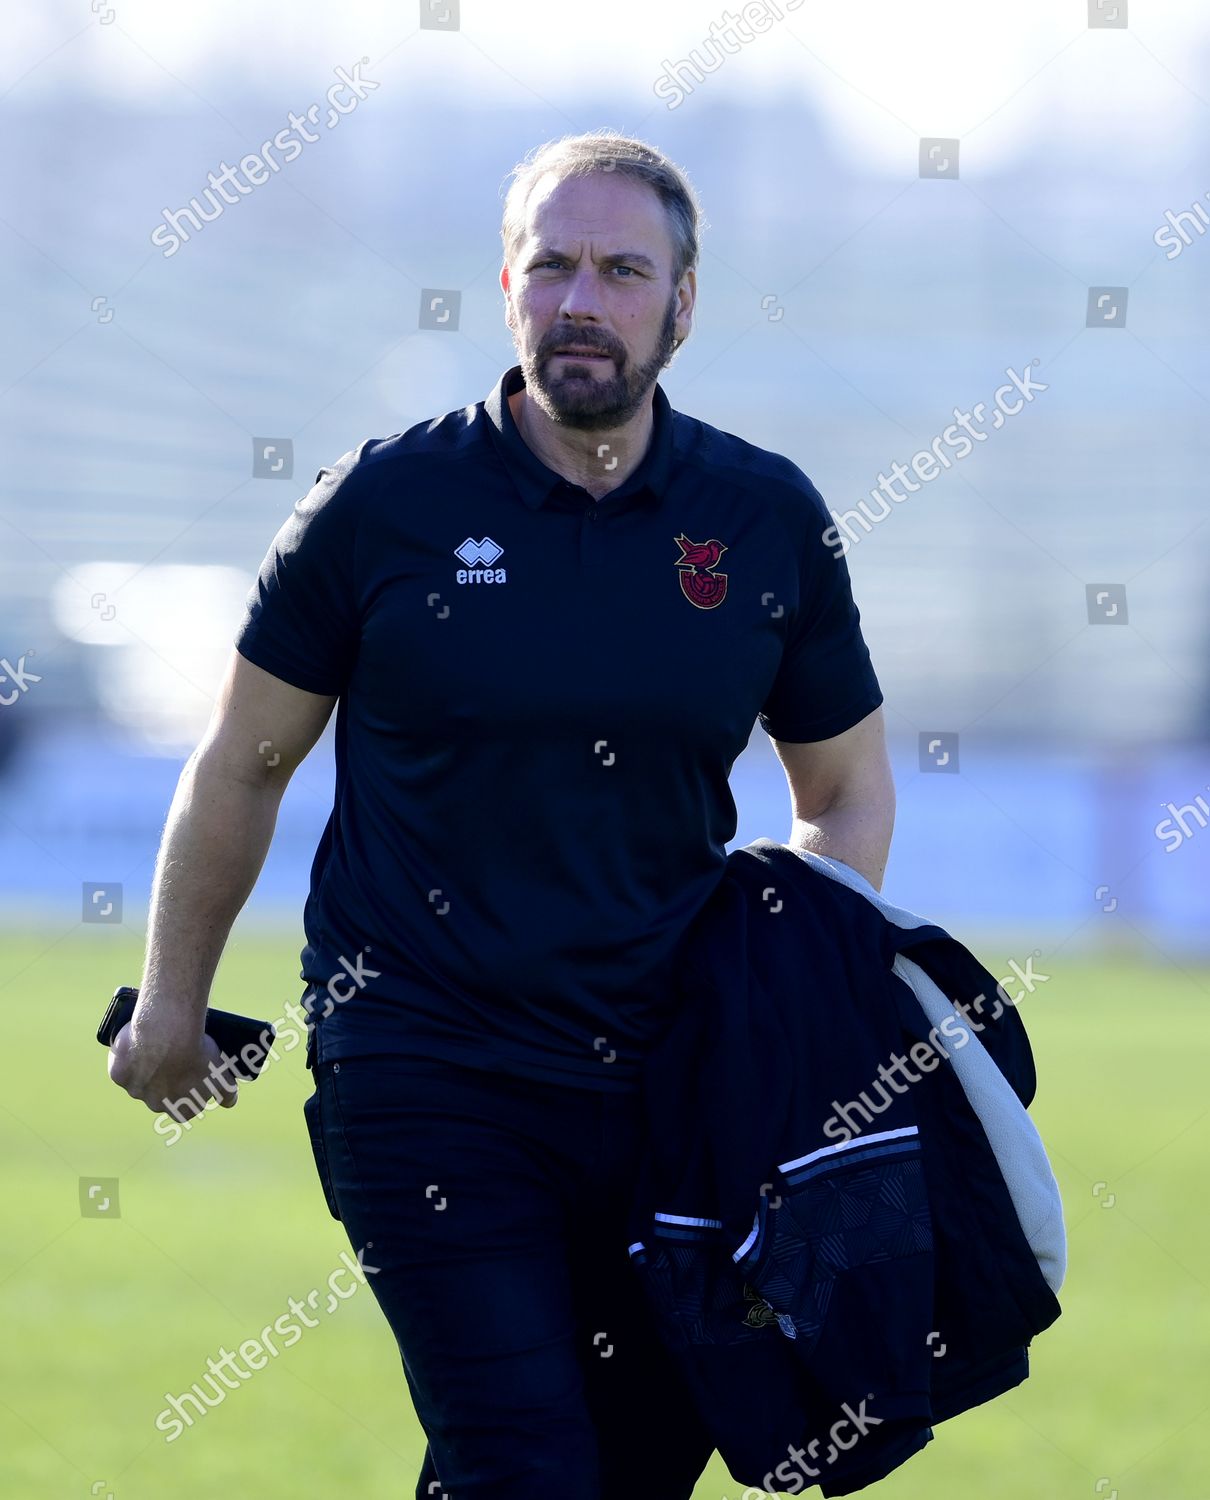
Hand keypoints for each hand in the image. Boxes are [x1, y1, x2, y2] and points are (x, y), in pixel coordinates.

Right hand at [108, 1006, 238, 1117]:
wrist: (168, 1032)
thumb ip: (225, 1091)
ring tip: (156, 1044)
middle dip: (164, 1078)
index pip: (184, 1109)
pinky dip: (128, 1056)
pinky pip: (122, 1066)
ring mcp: (135, 1090)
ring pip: (139, 1080)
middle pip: (159, 1095)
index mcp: (181, 1109)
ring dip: (145, 1067)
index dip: (186, 1091)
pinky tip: (137, 1042)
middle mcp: (156, 1105)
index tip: (188, 1073)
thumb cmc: (197, 1051)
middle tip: (173, 1055)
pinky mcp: (119, 1074)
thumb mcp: (220, 1072)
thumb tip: (229, 1103)